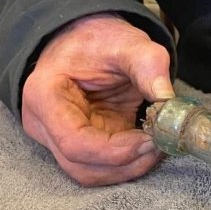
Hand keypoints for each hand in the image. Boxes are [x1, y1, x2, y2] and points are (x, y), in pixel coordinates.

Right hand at [21, 13, 173, 185]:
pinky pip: (99, 165)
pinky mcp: (76, 143)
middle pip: (80, 165)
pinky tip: (148, 145)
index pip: (74, 142)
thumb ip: (148, 64)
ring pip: (89, 173)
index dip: (115, 151)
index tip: (150, 141)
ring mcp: (56, 137)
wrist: (84, 36)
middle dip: (125, 162)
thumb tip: (167, 100)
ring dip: (127, 168)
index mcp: (45, 95)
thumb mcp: (126, 41)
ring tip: (157, 145)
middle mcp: (43, 123)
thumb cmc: (97, 38)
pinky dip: (126, 162)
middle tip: (160, 144)